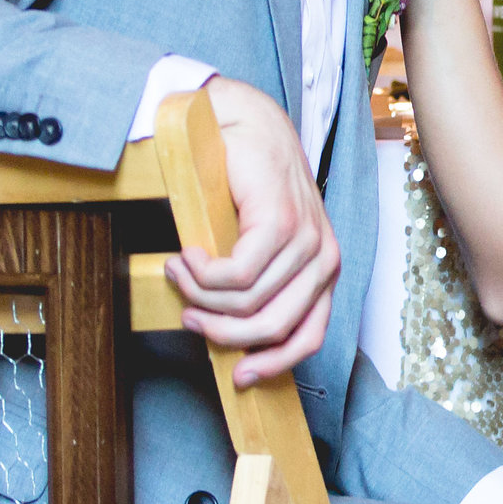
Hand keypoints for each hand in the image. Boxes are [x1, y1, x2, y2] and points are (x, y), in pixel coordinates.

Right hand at [167, 75, 341, 384]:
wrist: (245, 126)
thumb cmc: (248, 189)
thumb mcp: (259, 247)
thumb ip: (259, 288)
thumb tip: (229, 340)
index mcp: (324, 271)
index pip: (308, 337)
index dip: (273, 364)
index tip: (238, 378)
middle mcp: (324, 259)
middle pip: (271, 327)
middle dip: (221, 333)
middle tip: (187, 314)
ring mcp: (307, 240)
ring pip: (245, 303)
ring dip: (199, 296)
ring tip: (178, 272)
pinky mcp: (280, 221)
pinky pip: (234, 276)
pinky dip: (201, 275)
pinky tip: (187, 256)